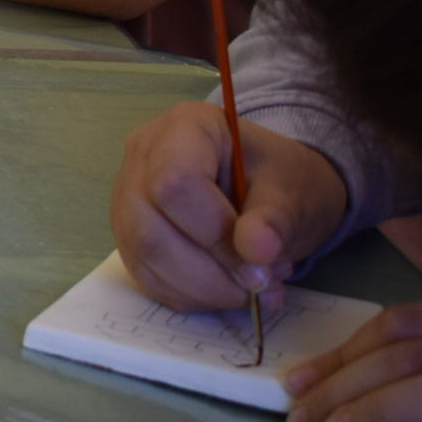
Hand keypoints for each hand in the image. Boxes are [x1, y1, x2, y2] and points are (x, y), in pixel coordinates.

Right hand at [109, 102, 350, 311]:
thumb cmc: (280, 178)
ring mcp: (127, 196)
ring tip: (248, 291)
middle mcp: (143, 156)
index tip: (261, 268)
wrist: (269, 187)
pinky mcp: (127, 232)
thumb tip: (255, 250)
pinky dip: (188, 295)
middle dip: (209, 273)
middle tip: (259, 289)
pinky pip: (145, 275)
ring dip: (200, 289)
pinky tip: (223, 290)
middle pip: (151, 229)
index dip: (215, 235)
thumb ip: (275, 219)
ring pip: (144, 257)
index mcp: (185, 126)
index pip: (176, 184)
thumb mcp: (293, 191)